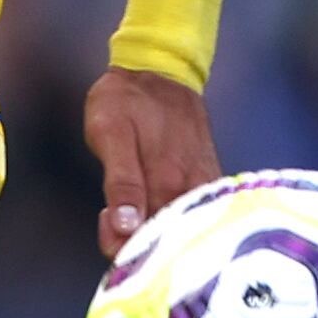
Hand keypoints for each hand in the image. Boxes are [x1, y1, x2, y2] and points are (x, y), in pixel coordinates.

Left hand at [86, 65, 222, 257]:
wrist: (161, 69)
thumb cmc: (127, 100)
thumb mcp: (111, 135)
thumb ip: (122, 184)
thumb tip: (127, 228)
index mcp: (167, 183)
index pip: (149, 241)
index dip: (124, 247)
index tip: (107, 221)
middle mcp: (192, 189)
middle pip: (172, 242)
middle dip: (142, 245)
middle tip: (114, 217)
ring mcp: (205, 185)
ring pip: (188, 231)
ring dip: (161, 236)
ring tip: (134, 215)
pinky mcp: (210, 179)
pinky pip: (200, 215)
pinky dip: (181, 224)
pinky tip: (160, 213)